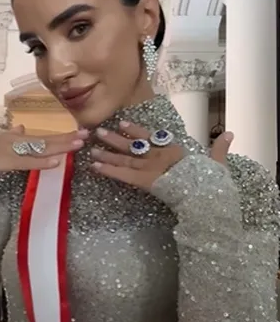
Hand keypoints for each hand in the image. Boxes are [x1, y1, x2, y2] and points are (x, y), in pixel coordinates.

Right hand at [0, 125, 88, 172]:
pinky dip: (43, 162)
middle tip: (87, 134)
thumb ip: (13, 134)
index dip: (65, 136)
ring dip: (61, 147)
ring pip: (43, 149)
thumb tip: (22, 128)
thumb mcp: (1, 139)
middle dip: (69, 138)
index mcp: (23, 139)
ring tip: (78, 144)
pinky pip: (29, 163)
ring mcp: (17, 151)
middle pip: (49, 141)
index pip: (48, 137)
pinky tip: (56, 162)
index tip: (81, 132)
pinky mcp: (11, 162)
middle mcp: (23, 142)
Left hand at [90, 121, 232, 191]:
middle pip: (133, 146)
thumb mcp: (217, 163)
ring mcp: (152, 168)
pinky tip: (95, 166)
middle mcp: (161, 155)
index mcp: (175, 150)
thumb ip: (219, 148)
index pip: (152, 137)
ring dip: (107, 153)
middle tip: (98, 131)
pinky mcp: (146, 182)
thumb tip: (230, 134)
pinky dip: (109, 170)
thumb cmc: (213, 183)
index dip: (136, 130)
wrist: (208, 198)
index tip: (123, 123)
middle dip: (115, 139)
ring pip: (125, 158)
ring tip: (91, 147)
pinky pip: (124, 175)